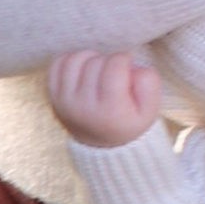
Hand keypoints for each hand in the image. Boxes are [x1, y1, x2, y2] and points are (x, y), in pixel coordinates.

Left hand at [45, 48, 163, 147]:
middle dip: (108, 60)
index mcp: (110, 111)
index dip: (124, 59)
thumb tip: (131, 66)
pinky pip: (57, 65)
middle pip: (95, 62)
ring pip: (74, 60)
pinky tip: (83, 70)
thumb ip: (149, 83)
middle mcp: (83, 108)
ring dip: (89, 58)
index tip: (127, 67)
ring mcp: (64, 103)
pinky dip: (70, 61)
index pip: (114, 66)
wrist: (103, 145)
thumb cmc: (128, 121)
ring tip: (98, 69)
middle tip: (113, 73)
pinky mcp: (53, 98)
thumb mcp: (150, 109)